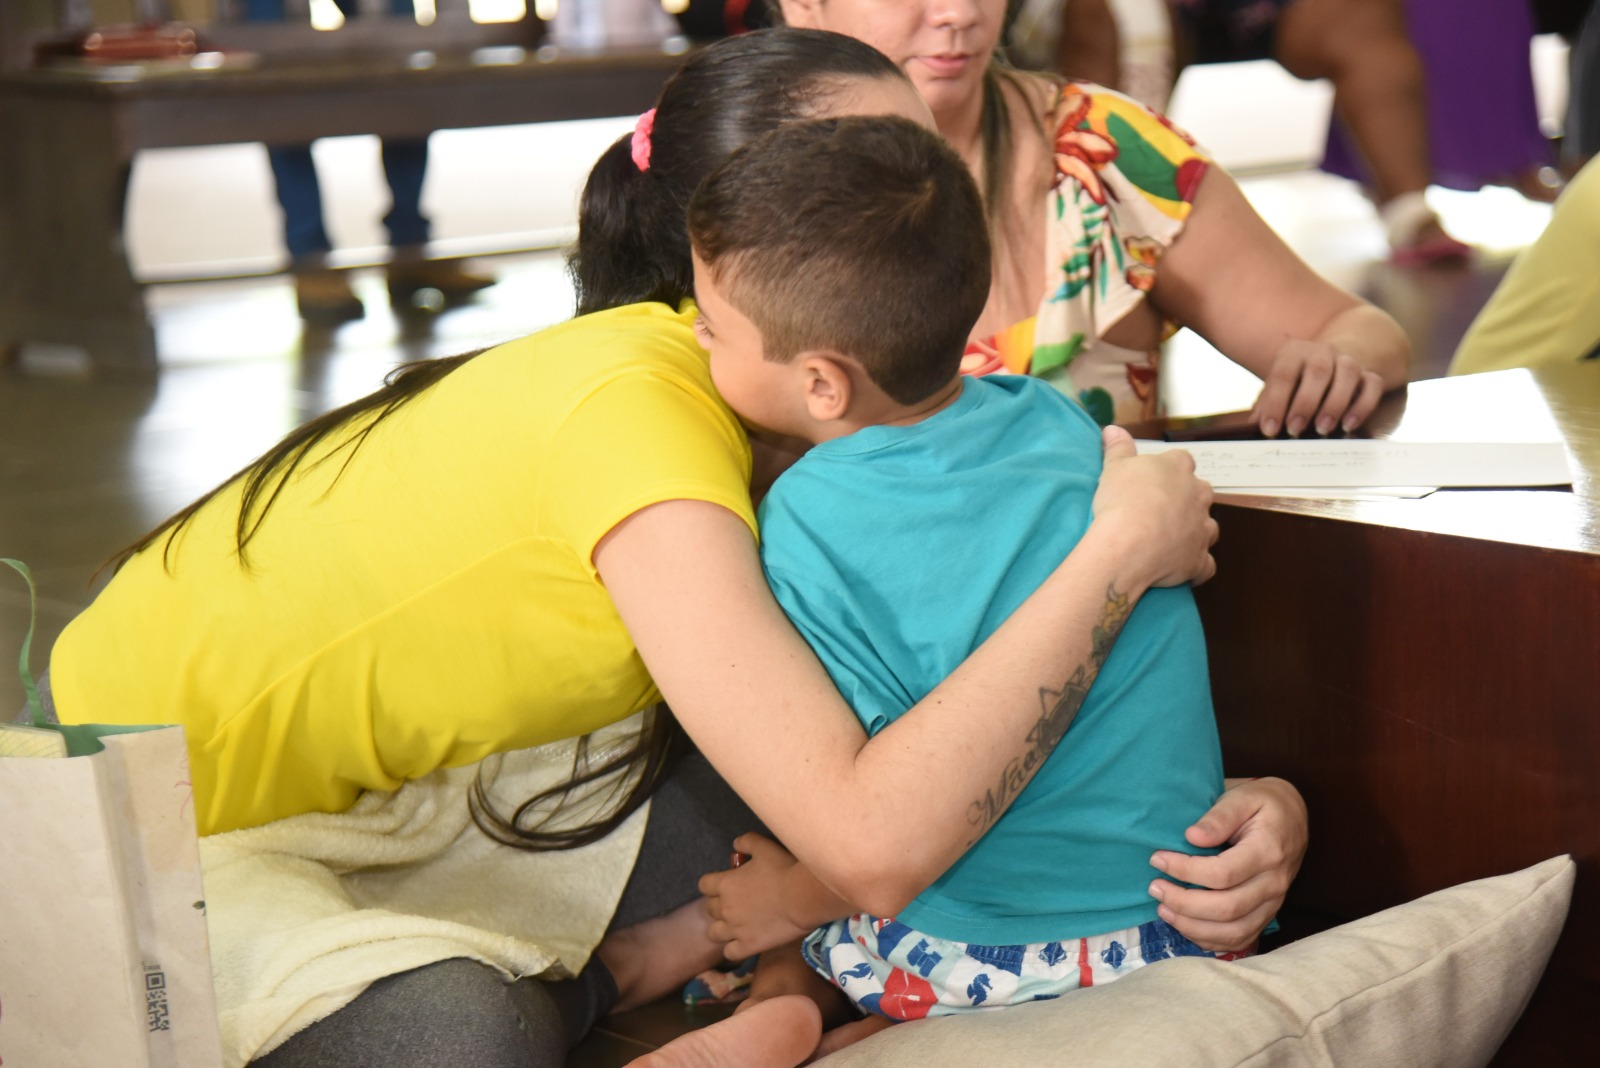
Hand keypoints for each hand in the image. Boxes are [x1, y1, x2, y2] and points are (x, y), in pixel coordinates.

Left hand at [699, 833, 818, 960]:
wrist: (803, 897)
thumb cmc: (784, 869)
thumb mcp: (764, 847)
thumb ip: (747, 842)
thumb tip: (735, 844)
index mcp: (725, 883)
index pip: (704, 885)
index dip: (712, 884)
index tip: (724, 884)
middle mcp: (725, 908)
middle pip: (709, 908)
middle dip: (719, 905)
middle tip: (735, 903)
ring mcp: (735, 929)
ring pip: (714, 933)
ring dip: (721, 928)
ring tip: (734, 926)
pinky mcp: (748, 946)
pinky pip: (730, 953)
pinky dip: (733, 949)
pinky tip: (743, 943)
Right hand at [1092, 426, 1218, 588]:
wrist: (1129, 544)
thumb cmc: (1121, 500)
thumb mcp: (1113, 467)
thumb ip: (1117, 447)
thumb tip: (1113, 429)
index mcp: (1179, 469)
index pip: (1182, 461)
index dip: (1168, 470)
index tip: (1151, 480)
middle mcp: (1198, 495)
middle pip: (1200, 493)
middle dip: (1186, 500)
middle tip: (1158, 510)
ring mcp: (1202, 528)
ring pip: (1207, 527)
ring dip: (1194, 531)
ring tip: (1170, 540)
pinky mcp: (1199, 559)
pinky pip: (1205, 564)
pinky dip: (1196, 566)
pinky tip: (1182, 569)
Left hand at [1146, 776, 1307, 952]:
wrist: (1291, 818)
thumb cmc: (1261, 804)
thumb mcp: (1242, 797)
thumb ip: (1218, 816)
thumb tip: (1191, 837)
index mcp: (1268, 851)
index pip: (1223, 873)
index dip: (1186, 871)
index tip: (1157, 858)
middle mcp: (1274, 883)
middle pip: (1227, 908)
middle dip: (1184, 902)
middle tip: (1155, 887)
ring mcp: (1273, 903)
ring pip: (1234, 931)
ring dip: (1193, 926)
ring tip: (1163, 910)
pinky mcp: (1267, 914)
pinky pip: (1240, 939)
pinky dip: (1209, 939)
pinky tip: (1184, 925)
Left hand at [1251, 340, 1384, 438]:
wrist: (1331, 360)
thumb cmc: (1296, 381)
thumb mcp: (1278, 388)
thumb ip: (1266, 405)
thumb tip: (1253, 427)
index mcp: (1294, 353)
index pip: (1283, 374)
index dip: (1275, 402)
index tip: (1269, 429)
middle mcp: (1322, 352)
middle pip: (1317, 371)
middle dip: (1305, 403)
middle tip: (1294, 430)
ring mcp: (1348, 361)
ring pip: (1348, 374)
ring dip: (1335, 403)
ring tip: (1322, 428)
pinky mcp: (1369, 374)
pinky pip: (1373, 385)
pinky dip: (1363, 406)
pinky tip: (1349, 425)